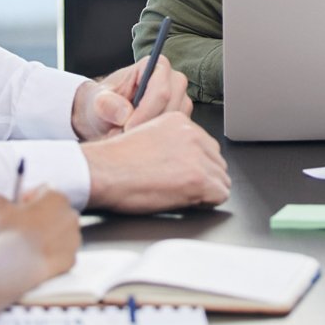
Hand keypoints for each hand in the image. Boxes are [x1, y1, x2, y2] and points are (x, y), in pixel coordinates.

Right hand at [0, 187, 79, 279]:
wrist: (14, 266)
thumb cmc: (7, 233)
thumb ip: (0, 198)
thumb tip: (1, 201)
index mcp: (57, 197)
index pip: (43, 191)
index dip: (27, 198)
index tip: (16, 208)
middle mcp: (71, 215)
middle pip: (53, 212)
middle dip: (39, 217)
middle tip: (20, 227)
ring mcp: (74, 238)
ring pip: (59, 233)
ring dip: (46, 236)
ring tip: (27, 244)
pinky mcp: (71, 258)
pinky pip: (60, 253)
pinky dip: (49, 255)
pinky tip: (34, 258)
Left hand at [70, 57, 192, 139]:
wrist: (107, 113)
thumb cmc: (104, 102)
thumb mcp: (97, 101)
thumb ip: (107, 104)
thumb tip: (124, 114)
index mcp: (157, 66)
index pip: (160, 92)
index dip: (144, 113)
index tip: (127, 128)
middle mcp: (175, 81)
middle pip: (171, 110)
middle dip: (147, 126)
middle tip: (123, 136)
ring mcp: (182, 100)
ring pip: (174, 124)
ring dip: (151, 135)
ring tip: (127, 136)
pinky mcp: (183, 118)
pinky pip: (176, 134)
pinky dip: (157, 141)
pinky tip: (139, 140)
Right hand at [81, 112, 230, 211]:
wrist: (103, 172)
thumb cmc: (114, 160)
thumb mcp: (147, 136)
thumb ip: (171, 143)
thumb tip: (184, 159)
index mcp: (180, 122)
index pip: (206, 146)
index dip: (196, 165)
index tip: (182, 174)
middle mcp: (193, 134)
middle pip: (216, 161)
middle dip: (203, 176)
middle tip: (180, 187)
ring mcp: (198, 156)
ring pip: (221, 178)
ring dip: (205, 190)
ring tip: (179, 194)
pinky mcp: (198, 179)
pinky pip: (220, 194)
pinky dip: (207, 202)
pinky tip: (186, 201)